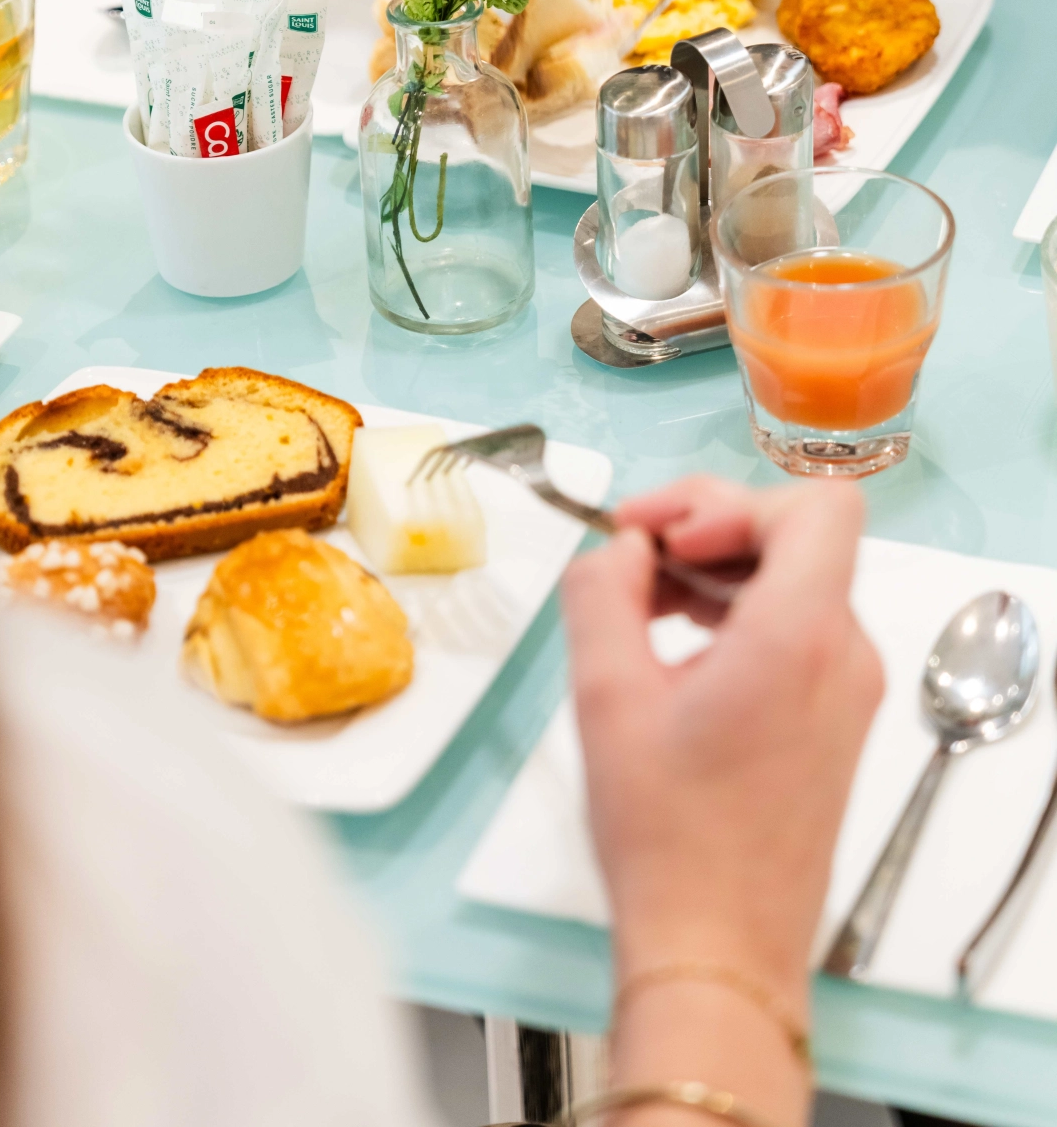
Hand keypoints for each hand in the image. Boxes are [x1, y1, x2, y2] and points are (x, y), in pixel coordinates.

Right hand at [563, 474, 881, 1006]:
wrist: (719, 949)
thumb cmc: (667, 835)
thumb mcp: (605, 696)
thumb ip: (601, 593)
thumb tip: (617, 549)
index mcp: (803, 636)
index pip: (816, 506)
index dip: (733, 500)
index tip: (669, 540)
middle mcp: (845, 654)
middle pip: (796, 536)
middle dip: (706, 527)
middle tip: (628, 553)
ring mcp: (848, 690)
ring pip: (793, 581)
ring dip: (715, 571)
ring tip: (636, 603)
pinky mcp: (834, 720)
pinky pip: (795, 629)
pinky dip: (735, 615)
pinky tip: (669, 647)